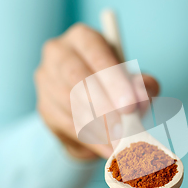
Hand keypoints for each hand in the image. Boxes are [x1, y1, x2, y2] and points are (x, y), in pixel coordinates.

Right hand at [34, 23, 158, 159]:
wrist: (93, 112)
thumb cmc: (117, 88)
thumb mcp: (135, 83)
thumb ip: (143, 86)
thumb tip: (142, 97)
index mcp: (83, 38)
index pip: (96, 53)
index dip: (114, 80)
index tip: (130, 105)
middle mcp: (59, 52)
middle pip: (77, 77)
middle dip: (103, 106)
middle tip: (124, 129)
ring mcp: (46, 79)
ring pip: (69, 103)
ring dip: (97, 126)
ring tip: (121, 142)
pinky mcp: (44, 106)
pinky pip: (66, 124)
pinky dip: (90, 139)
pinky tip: (108, 149)